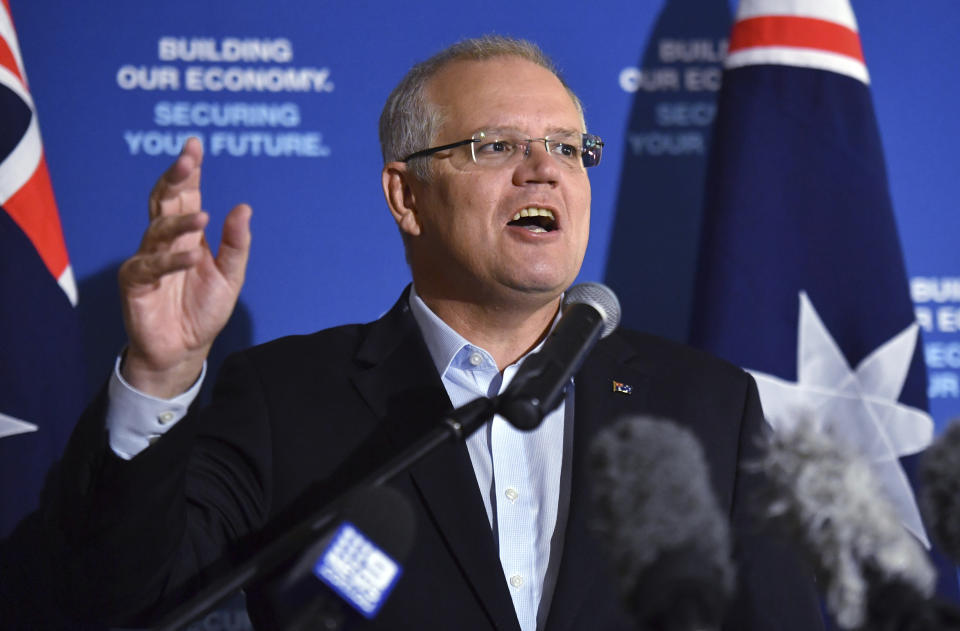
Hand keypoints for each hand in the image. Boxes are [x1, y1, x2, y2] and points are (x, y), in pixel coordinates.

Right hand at [118, 137, 251, 396]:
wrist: (185, 350)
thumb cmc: (205, 310)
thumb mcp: (230, 276)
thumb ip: (236, 244)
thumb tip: (244, 207)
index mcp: (187, 234)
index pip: (186, 194)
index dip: (189, 170)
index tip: (195, 145)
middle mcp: (164, 241)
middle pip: (165, 200)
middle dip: (175, 178)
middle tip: (188, 159)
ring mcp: (147, 259)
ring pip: (158, 230)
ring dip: (179, 222)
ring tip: (201, 216)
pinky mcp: (135, 282)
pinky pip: (151, 266)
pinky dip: (172, 261)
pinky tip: (192, 258)